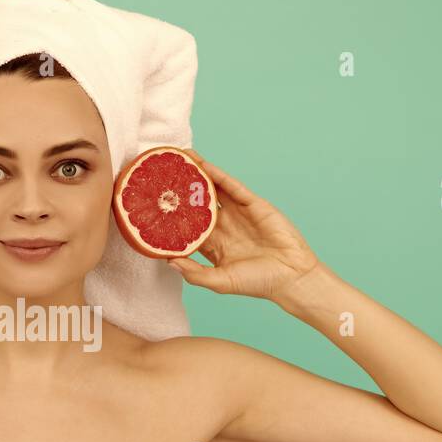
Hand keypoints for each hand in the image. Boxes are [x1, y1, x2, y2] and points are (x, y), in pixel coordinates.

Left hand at [168, 149, 320, 301]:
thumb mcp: (220, 282)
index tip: (150, 205)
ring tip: (178, 158)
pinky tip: (203, 165)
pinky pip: (232, 186)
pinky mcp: (252, 204)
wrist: (291, 276)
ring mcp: (237, 213)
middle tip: (159, 173)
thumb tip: (168, 262)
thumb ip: (195, 274)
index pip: (186, 225)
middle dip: (179, 189)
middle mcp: (222, 226)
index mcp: (213, 244)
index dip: (170, 215)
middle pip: (196, 203)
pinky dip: (217, 175)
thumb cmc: (258, 283)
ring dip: (196, 174)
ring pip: (212, 189)